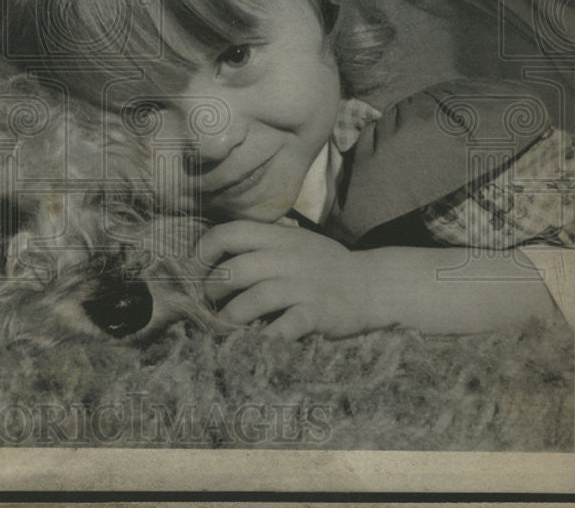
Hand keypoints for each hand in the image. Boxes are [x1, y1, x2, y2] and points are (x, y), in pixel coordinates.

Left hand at [200, 220, 385, 339]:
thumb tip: (222, 247)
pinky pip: (281, 328)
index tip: (199, 266)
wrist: (376, 286)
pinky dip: (263, 338)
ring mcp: (303, 287)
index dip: (207, 248)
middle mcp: (288, 259)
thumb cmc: (328, 266)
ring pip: (253, 300)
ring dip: (230, 317)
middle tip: (208, 302)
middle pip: (236, 270)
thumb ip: (266, 241)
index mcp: (280, 238)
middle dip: (213, 289)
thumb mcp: (299, 241)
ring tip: (223, 326)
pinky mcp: (316, 314)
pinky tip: (255, 343)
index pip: (232, 232)